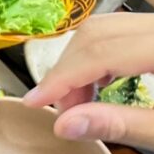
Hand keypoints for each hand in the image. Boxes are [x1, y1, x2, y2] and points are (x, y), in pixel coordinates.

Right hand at [23, 12, 153, 149]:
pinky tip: (99, 84)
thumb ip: (120, 124)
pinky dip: (99, 56)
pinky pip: (119, 32)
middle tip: (64, 110)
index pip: (101, 52)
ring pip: (104, 28)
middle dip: (67, 71)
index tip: (33, 102)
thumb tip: (64, 125)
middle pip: (96, 33)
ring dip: (79, 62)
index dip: (62, 78)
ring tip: (79, 101)